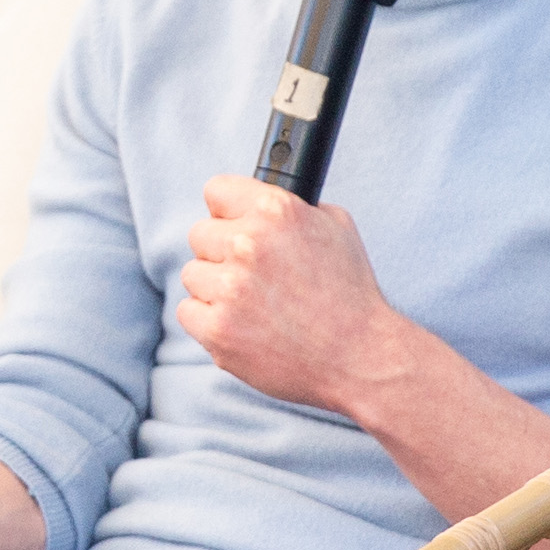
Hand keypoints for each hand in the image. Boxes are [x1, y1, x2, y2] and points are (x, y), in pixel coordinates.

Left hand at [176, 175, 398, 410]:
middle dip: (222, 253)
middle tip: (253, 276)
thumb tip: (258, 200)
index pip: (216, 191)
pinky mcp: (218, 329)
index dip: (228, 212)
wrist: (360, 357)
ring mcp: (230, 288)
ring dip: (215, 288)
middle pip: (200, 234)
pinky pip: (188, 312)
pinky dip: (209, 321)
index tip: (235, 226)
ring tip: (253, 306)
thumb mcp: (336, 227)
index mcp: (276, 211)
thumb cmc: (351, 294)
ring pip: (193, 274)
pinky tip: (243, 326)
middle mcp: (248, 244)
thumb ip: (293, 207)